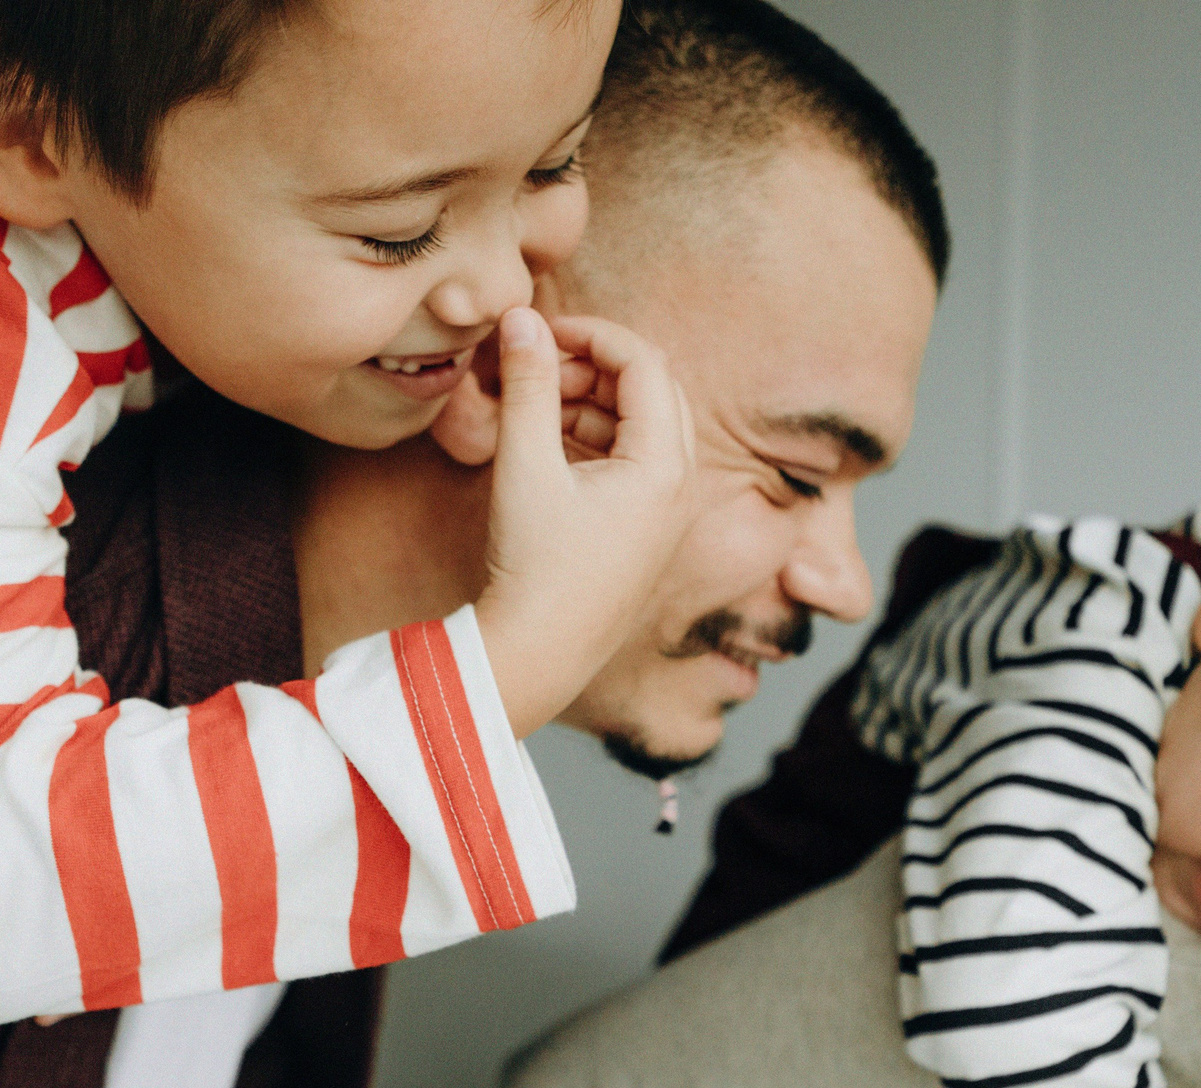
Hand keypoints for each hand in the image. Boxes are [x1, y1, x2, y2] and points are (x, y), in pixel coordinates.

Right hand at [474, 309, 695, 734]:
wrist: (538, 656)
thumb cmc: (534, 567)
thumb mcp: (524, 464)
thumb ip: (526, 383)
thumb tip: (520, 317)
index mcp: (665, 467)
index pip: (645, 363)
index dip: (592, 333)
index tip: (540, 330)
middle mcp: (681, 488)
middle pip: (652, 391)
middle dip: (595, 367)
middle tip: (537, 365)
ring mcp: (668, 513)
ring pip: (642, 427)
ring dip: (591, 402)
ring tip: (533, 402)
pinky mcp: (647, 534)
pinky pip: (633, 464)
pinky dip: (594, 439)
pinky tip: (546, 441)